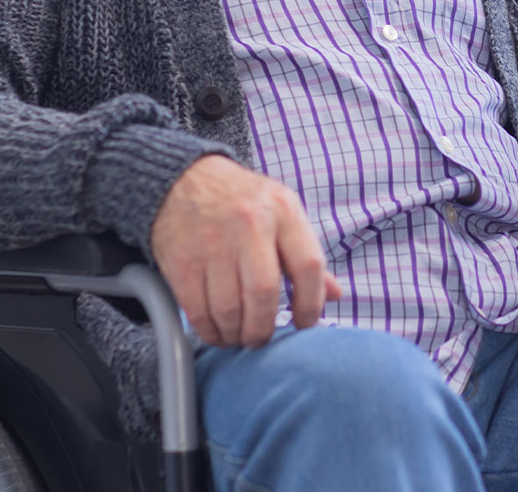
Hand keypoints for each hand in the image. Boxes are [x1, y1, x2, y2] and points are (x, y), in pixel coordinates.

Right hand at [149, 156, 341, 346]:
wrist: (185, 180)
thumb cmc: (242, 201)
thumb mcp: (282, 213)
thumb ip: (306, 254)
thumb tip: (335, 294)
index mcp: (283, 211)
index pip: (308, 266)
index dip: (311, 304)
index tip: (304, 322)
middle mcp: (250, 223)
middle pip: (264, 294)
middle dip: (264, 328)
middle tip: (262, 338)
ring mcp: (213, 241)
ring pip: (229, 309)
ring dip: (236, 334)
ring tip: (239, 336)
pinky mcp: (182, 260)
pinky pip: (198, 310)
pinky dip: (210, 330)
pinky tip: (217, 330)